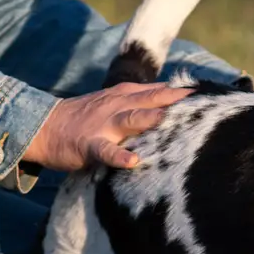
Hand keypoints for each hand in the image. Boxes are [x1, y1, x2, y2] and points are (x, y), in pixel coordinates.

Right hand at [25, 83, 191, 171]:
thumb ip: (142, 100)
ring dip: (148, 119)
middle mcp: (117, 107)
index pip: (158, 91)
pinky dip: (118, 157)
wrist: (44, 126)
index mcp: (125, 96)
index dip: (182, 91)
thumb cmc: (86, 117)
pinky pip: (105, 152)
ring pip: (130, 119)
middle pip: (149, 100)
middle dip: (173, 99)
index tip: (209, 92)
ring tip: (166, 121)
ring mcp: (103, 125)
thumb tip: (175, 96)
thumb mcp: (115, 102)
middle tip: (197, 99)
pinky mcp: (89, 145)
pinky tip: (133, 162)